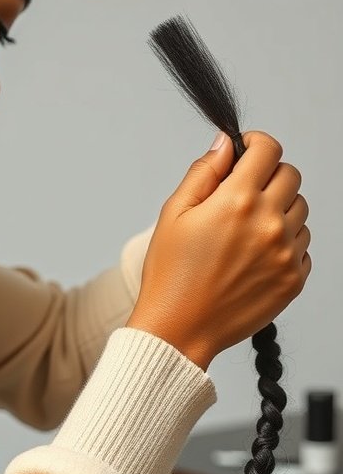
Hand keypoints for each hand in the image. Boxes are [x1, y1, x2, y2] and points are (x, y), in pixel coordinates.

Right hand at [126, 131, 310, 369]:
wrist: (180, 329)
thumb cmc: (171, 273)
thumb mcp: (175, 213)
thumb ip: (204, 172)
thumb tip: (226, 144)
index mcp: (237, 200)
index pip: (269, 150)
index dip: (256, 144)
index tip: (247, 151)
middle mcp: (268, 223)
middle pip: (291, 175)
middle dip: (268, 174)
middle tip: (244, 192)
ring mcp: (286, 253)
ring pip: (300, 210)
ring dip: (280, 209)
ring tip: (247, 229)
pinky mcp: (294, 279)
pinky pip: (303, 245)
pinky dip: (285, 242)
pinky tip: (255, 256)